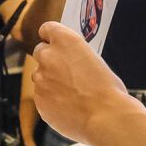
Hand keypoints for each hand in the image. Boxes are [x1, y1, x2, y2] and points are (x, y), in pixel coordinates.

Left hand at [29, 21, 141, 145]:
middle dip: (49, 59)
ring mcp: (40, 78)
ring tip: (70, 94)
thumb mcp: (95, 61)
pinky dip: (50, 99)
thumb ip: (75, 57)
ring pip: (40, 76)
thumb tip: (70, 63)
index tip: (53, 42)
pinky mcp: (38, 99)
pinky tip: (67, 107)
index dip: (50, 36)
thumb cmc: (107, 89)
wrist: (105, 117)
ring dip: (49, 81)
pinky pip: (42, 96)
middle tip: (64, 72)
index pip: (47, 28)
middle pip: (40, 51)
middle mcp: (48, 56)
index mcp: (65, 41)